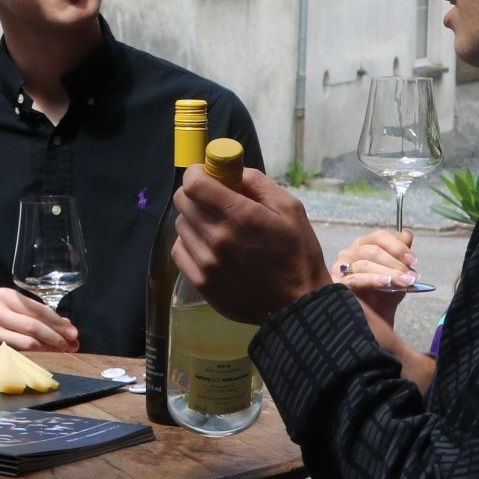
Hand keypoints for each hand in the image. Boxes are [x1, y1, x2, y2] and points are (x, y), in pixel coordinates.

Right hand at [0, 285, 78, 351]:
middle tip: (72, 344)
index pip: (38, 310)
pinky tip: (45, 356)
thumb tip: (67, 326)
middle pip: (33, 326)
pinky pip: (18, 353)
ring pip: (26, 342)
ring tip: (61, 351)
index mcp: (5, 296)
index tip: (73, 332)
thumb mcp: (13, 308)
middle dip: (57, 337)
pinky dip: (35, 355)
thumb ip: (38, 314)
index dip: (58, 323)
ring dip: (48, 348)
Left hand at [171, 165, 329, 324]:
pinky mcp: (201, 283)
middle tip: (214, 200)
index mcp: (240, 216)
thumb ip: (257, 183)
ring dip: (194, 220)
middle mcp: (217, 238)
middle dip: (196, 194)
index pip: (194, 183)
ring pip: (181, 226)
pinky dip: (190, 244)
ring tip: (216, 227)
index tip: (206, 175)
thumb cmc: (298, 254)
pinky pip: (179, 251)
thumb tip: (231, 171)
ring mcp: (206, 263)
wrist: (299, 307)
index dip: (197, 173)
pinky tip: (209, 247)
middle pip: (183, 202)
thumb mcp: (290, 208)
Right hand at [332, 228, 418, 353]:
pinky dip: (373, 279)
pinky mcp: (336, 283)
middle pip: (372, 250)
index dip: (396, 246)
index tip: (413, 259)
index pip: (378, 237)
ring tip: (406, 282)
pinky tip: (386, 283)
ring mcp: (340, 268)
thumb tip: (407, 233)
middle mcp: (349, 253)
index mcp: (362, 245)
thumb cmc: (382, 295)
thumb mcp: (397, 273)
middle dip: (395, 262)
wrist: (373, 321)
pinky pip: (355, 278)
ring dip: (389, 273)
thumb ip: (401, 253)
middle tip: (413, 276)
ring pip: (366, 264)